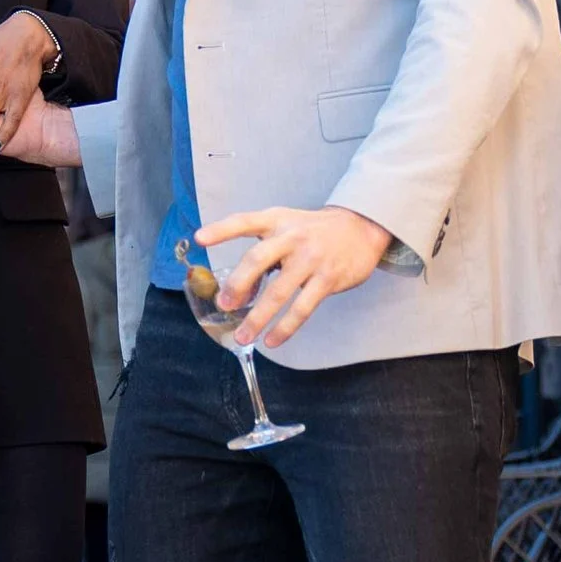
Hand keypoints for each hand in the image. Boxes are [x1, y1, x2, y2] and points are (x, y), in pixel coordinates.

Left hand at [201, 205, 393, 349]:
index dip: (221, 230)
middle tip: (224, 305)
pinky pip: (302, 308)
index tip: (199, 238)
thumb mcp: (286, 230)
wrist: (361, 227)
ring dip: (258, 317)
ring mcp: (311, 259)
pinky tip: (272, 340)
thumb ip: (262, 256)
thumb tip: (238, 293)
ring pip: (279, 292)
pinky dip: (285, 327)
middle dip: (237, 285)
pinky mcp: (327, 279)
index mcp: (276, 221)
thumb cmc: (313, 232)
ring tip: (242, 336)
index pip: (244, 222)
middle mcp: (292, 237)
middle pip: (258, 259)